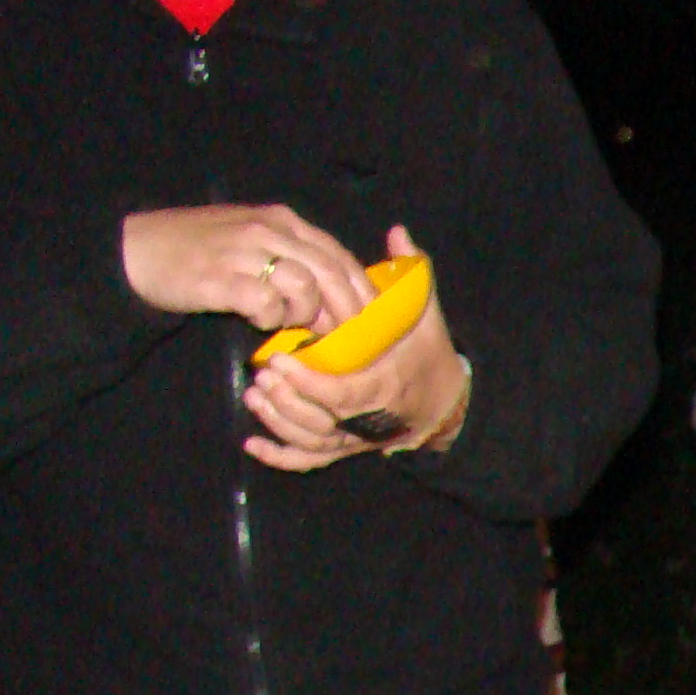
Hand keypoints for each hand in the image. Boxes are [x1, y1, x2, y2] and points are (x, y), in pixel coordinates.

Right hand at [121, 202, 371, 337]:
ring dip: (306, 316)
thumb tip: (337, 294)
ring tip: (291, 325)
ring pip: (304, 288)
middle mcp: (268, 230)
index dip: (362, 292)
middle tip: (347, 339)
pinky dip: (271, 320)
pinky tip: (258, 321)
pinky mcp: (220, 278)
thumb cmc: (200, 251)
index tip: (373, 321)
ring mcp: (244, 252)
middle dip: (348, 312)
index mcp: (283, 221)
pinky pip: (266, 304)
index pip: (340, 255)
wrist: (137, 251)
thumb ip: (293, 258)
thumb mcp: (253, 242)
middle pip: (331, 274)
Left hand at [240, 226, 466, 471]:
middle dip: (287, 402)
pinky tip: (252, 444)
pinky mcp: (345, 448)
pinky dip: (281, 457)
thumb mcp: (427, 314)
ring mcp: (355, 436)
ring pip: (311, 443)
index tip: (282, 359)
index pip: (343, 393)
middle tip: (262, 376)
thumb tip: (398, 233)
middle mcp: (369, 418)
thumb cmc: (428, 354)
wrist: (443, 401)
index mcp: (387, 385)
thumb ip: (413, 275)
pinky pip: (310, 461)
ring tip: (255, 396)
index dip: (309, 382)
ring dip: (279, 423)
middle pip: (321, 422)